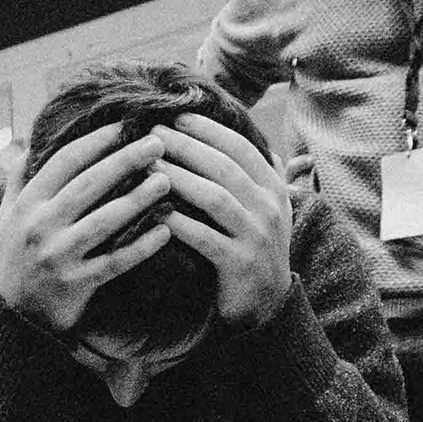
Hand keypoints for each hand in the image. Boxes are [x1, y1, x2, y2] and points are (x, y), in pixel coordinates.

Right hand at [0, 124, 175, 339]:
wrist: (15, 314)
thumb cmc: (17, 256)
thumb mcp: (8, 213)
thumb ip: (19, 176)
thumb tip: (30, 139)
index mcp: (28, 203)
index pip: (65, 162)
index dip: (96, 141)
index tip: (124, 125)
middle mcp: (41, 226)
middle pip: (89, 185)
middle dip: (125, 161)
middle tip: (156, 142)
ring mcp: (59, 256)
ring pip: (105, 221)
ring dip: (138, 199)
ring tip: (166, 181)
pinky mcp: (77, 283)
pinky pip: (115, 261)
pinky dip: (141, 247)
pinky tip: (166, 231)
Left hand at [147, 115, 292, 330]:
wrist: (268, 304)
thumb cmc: (257, 249)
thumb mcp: (271, 208)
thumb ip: (266, 176)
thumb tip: (260, 141)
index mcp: (274, 188)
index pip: (240, 148)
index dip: (208, 130)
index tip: (177, 117)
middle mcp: (270, 208)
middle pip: (224, 167)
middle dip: (186, 146)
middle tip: (153, 134)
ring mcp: (256, 236)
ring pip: (215, 198)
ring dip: (178, 178)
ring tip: (148, 166)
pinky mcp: (239, 264)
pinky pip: (205, 238)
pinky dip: (179, 223)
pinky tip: (155, 212)